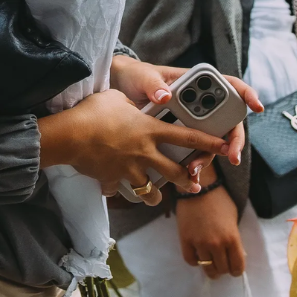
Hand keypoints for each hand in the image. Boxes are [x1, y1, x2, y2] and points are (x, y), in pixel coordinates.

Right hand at [37, 89, 230, 204]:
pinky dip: (116, 190)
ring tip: (156, 198)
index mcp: (150, 131)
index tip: (225, 147)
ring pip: (150, 190)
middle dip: (187, 181)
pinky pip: (117, 189)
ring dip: (154, 196)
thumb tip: (130, 103)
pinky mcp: (112, 179)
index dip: (210, 143)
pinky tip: (113, 190)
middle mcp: (145, 153)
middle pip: (175, 172)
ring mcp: (129, 169)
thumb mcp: (116, 97)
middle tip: (194, 185)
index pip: (188, 138)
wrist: (71, 136)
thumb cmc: (94, 112)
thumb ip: (130, 103)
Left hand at [109, 58, 263, 169]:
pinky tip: (186, 177)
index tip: (256, 107)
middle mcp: (200, 105)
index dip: (247, 95)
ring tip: (194, 171)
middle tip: (231, 156)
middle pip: (227, 123)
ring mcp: (192, 123)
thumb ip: (154, 84)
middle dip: (232, 141)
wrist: (119, 92)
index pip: (230, 86)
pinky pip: (193, 153)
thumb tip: (165, 95)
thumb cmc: (136, 78)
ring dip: (208, 157)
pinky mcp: (180, 138)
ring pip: (211, 142)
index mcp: (197, 84)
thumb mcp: (143, 77)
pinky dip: (192, 165)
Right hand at [176, 168, 245, 277]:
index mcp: (232, 238)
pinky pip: (190, 260)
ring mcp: (199, 243)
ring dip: (211, 268)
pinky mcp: (185, 240)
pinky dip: (196, 261)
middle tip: (223, 264)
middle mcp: (216, 244)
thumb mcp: (234, 220)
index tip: (235, 269)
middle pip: (222, 269)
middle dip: (224, 269)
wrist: (199, 188)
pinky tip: (199, 256)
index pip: (237, 266)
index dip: (237, 270)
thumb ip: (235, 239)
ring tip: (211, 264)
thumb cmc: (220, 201)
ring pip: (207, 268)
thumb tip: (236, 255)